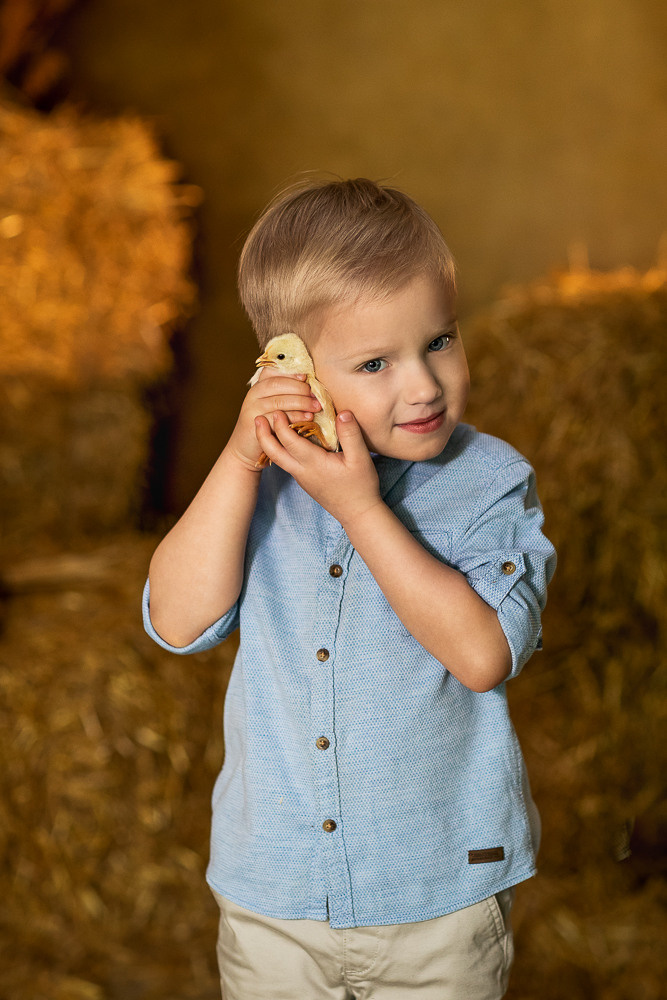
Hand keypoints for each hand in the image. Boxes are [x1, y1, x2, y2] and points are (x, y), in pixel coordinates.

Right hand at [226, 371, 321, 471]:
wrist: (245, 448)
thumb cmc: (267, 425)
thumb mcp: (274, 406)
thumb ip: (287, 395)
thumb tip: (312, 388)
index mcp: (260, 386)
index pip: (273, 371)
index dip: (290, 372)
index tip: (306, 376)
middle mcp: (254, 394)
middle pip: (278, 384)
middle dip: (299, 388)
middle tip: (316, 396)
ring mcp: (252, 408)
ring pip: (278, 401)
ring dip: (300, 402)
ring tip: (316, 407)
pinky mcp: (255, 424)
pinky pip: (276, 418)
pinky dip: (294, 417)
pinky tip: (307, 419)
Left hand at [254, 409, 382, 525]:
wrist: (358, 514)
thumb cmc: (361, 486)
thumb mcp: (361, 459)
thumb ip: (350, 434)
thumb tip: (342, 412)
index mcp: (314, 464)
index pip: (290, 442)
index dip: (281, 425)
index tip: (277, 410)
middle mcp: (302, 471)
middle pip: (274, 453)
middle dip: (263, 435)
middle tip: (257, 418)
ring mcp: (302, 477)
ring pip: (278, 459)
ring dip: (269, 442)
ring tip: (265, 426)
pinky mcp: (305, 480)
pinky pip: (287, 462)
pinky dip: (281, 449)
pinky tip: (285, 439)